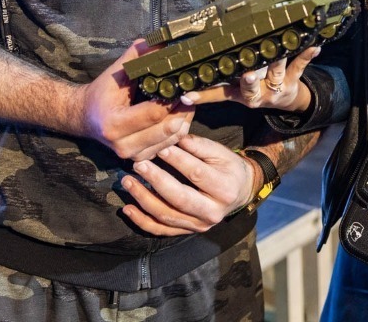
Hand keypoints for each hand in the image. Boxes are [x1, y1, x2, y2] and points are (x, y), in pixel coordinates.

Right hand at [77, 41, 194, 161]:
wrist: (85, 118)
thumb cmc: (101, 93)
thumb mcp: (116, 72)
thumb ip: (137, 56)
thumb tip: (160, 40)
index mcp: (114, 124)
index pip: (154, 113)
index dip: (173, 100)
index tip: (185, 85)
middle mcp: (123, 145)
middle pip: (167, 129)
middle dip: (183, 110)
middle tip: (193, 93)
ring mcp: (132, 155)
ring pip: (172, 140)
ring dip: (184, 120)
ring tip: (189, 102)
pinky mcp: (140, 158)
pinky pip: (168, 146)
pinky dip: (178, 131)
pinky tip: (180, 115)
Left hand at [120, 135, 256, 235]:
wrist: (240, 192)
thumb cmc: (229, 168)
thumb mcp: (220, 153)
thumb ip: (199, 146)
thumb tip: (175, 136)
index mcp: (224, 189)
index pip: (196, 174)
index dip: (177, 160)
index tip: (159, 147)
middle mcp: (212, 212)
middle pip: (179, 198)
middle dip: (155, 180)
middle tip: (138, 164)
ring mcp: (199, 225)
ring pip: (166, 216)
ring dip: (143, 199)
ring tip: (128, 181)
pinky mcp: (187, 231)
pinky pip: (161, 230)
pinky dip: (142, 221)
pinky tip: (128, 209)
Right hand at [179, 47, 319, 113]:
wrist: (285, 99)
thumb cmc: (254, 89)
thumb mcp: (234, 92)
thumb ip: (213, 88)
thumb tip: (182, 86)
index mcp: (239, 94)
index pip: (218, 94)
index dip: (203, 95)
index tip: (187, 95)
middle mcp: (256, 92)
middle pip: (249, 86)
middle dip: (248, 81)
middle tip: (247, 74)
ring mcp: (275, 86)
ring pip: (275, 73)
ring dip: (277, 62)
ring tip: (278, 51)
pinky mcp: (292, 79)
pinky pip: (299, 66)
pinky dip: (306, 55)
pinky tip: (315, 46)